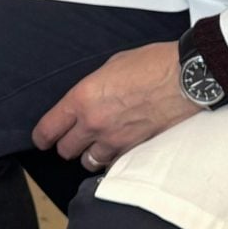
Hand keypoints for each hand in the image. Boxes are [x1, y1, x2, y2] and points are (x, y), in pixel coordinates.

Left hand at [33, 41, 202, 172]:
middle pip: (66, 150)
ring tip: (98, 145)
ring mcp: (115, 140)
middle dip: (68, 144)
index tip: (43, 139)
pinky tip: (119, 148)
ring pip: (88, 162)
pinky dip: (113, 158)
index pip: (49, 128)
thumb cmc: (154, 65)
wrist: (185, 78)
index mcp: (83, 98)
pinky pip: (114, 163)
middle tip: (74, 138)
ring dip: (90, 154)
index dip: (42, 137)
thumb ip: (94, 88)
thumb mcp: (112, 66)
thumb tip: (88, 98)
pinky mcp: (135, 150)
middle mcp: (94, 123)